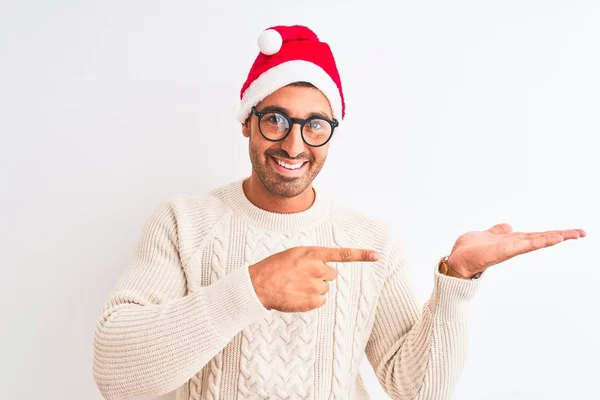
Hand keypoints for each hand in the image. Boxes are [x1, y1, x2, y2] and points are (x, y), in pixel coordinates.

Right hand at [248, 246, 378, 311]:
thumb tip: (325, 269)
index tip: (377, 255)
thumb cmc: (274, 268)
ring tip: (296, 287)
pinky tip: (297, 296)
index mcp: (312, 253)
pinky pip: (320, 301)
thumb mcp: (293, 254)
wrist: (258, 285)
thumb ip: (312, 258)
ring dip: (314, 289)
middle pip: (331, 274)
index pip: (342, 254)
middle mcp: (317, 268)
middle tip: (301, 277)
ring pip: (325, 289)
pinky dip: (311, 301)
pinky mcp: (313, 301)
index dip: (361, 255)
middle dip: (320, 276)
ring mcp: (315, 285)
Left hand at [447, 223, 585, 277]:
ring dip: (555, 237)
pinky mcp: (505, 251)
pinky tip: (553, 238)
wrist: (457, 260)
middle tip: (582, 233)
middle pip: (541, 238)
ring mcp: (511, 249)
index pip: (535, 235)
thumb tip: (509, 226)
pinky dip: (540, 241)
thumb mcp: (486, 235)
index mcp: (511, 241)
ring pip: (537, 241)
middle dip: (561, 235)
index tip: (569, 232)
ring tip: (573, 234)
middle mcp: (514, 245)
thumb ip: (498, 231)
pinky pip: (526, 245)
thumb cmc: (470, 250)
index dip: (551, 233)